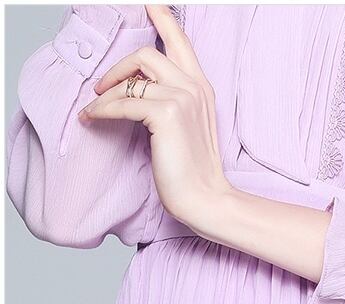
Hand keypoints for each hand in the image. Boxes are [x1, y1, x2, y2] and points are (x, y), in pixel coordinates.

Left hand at [77, 4, 231, 224]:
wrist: (206, 196)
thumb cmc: (195, 167)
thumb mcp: (189, 124)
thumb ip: (174, 98)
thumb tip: (139, 87)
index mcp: (202, 87)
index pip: (180, 42)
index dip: (162, 19)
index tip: (148, 5)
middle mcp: (194, 86)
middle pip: (148, 53)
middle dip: (118, 68)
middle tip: (103, 87)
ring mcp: (182, 98)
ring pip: (131, 79)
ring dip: (107, 93)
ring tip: (96, 108)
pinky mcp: (166, 115)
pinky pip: (121, 103)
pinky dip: (101, 111)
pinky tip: (92, 119)